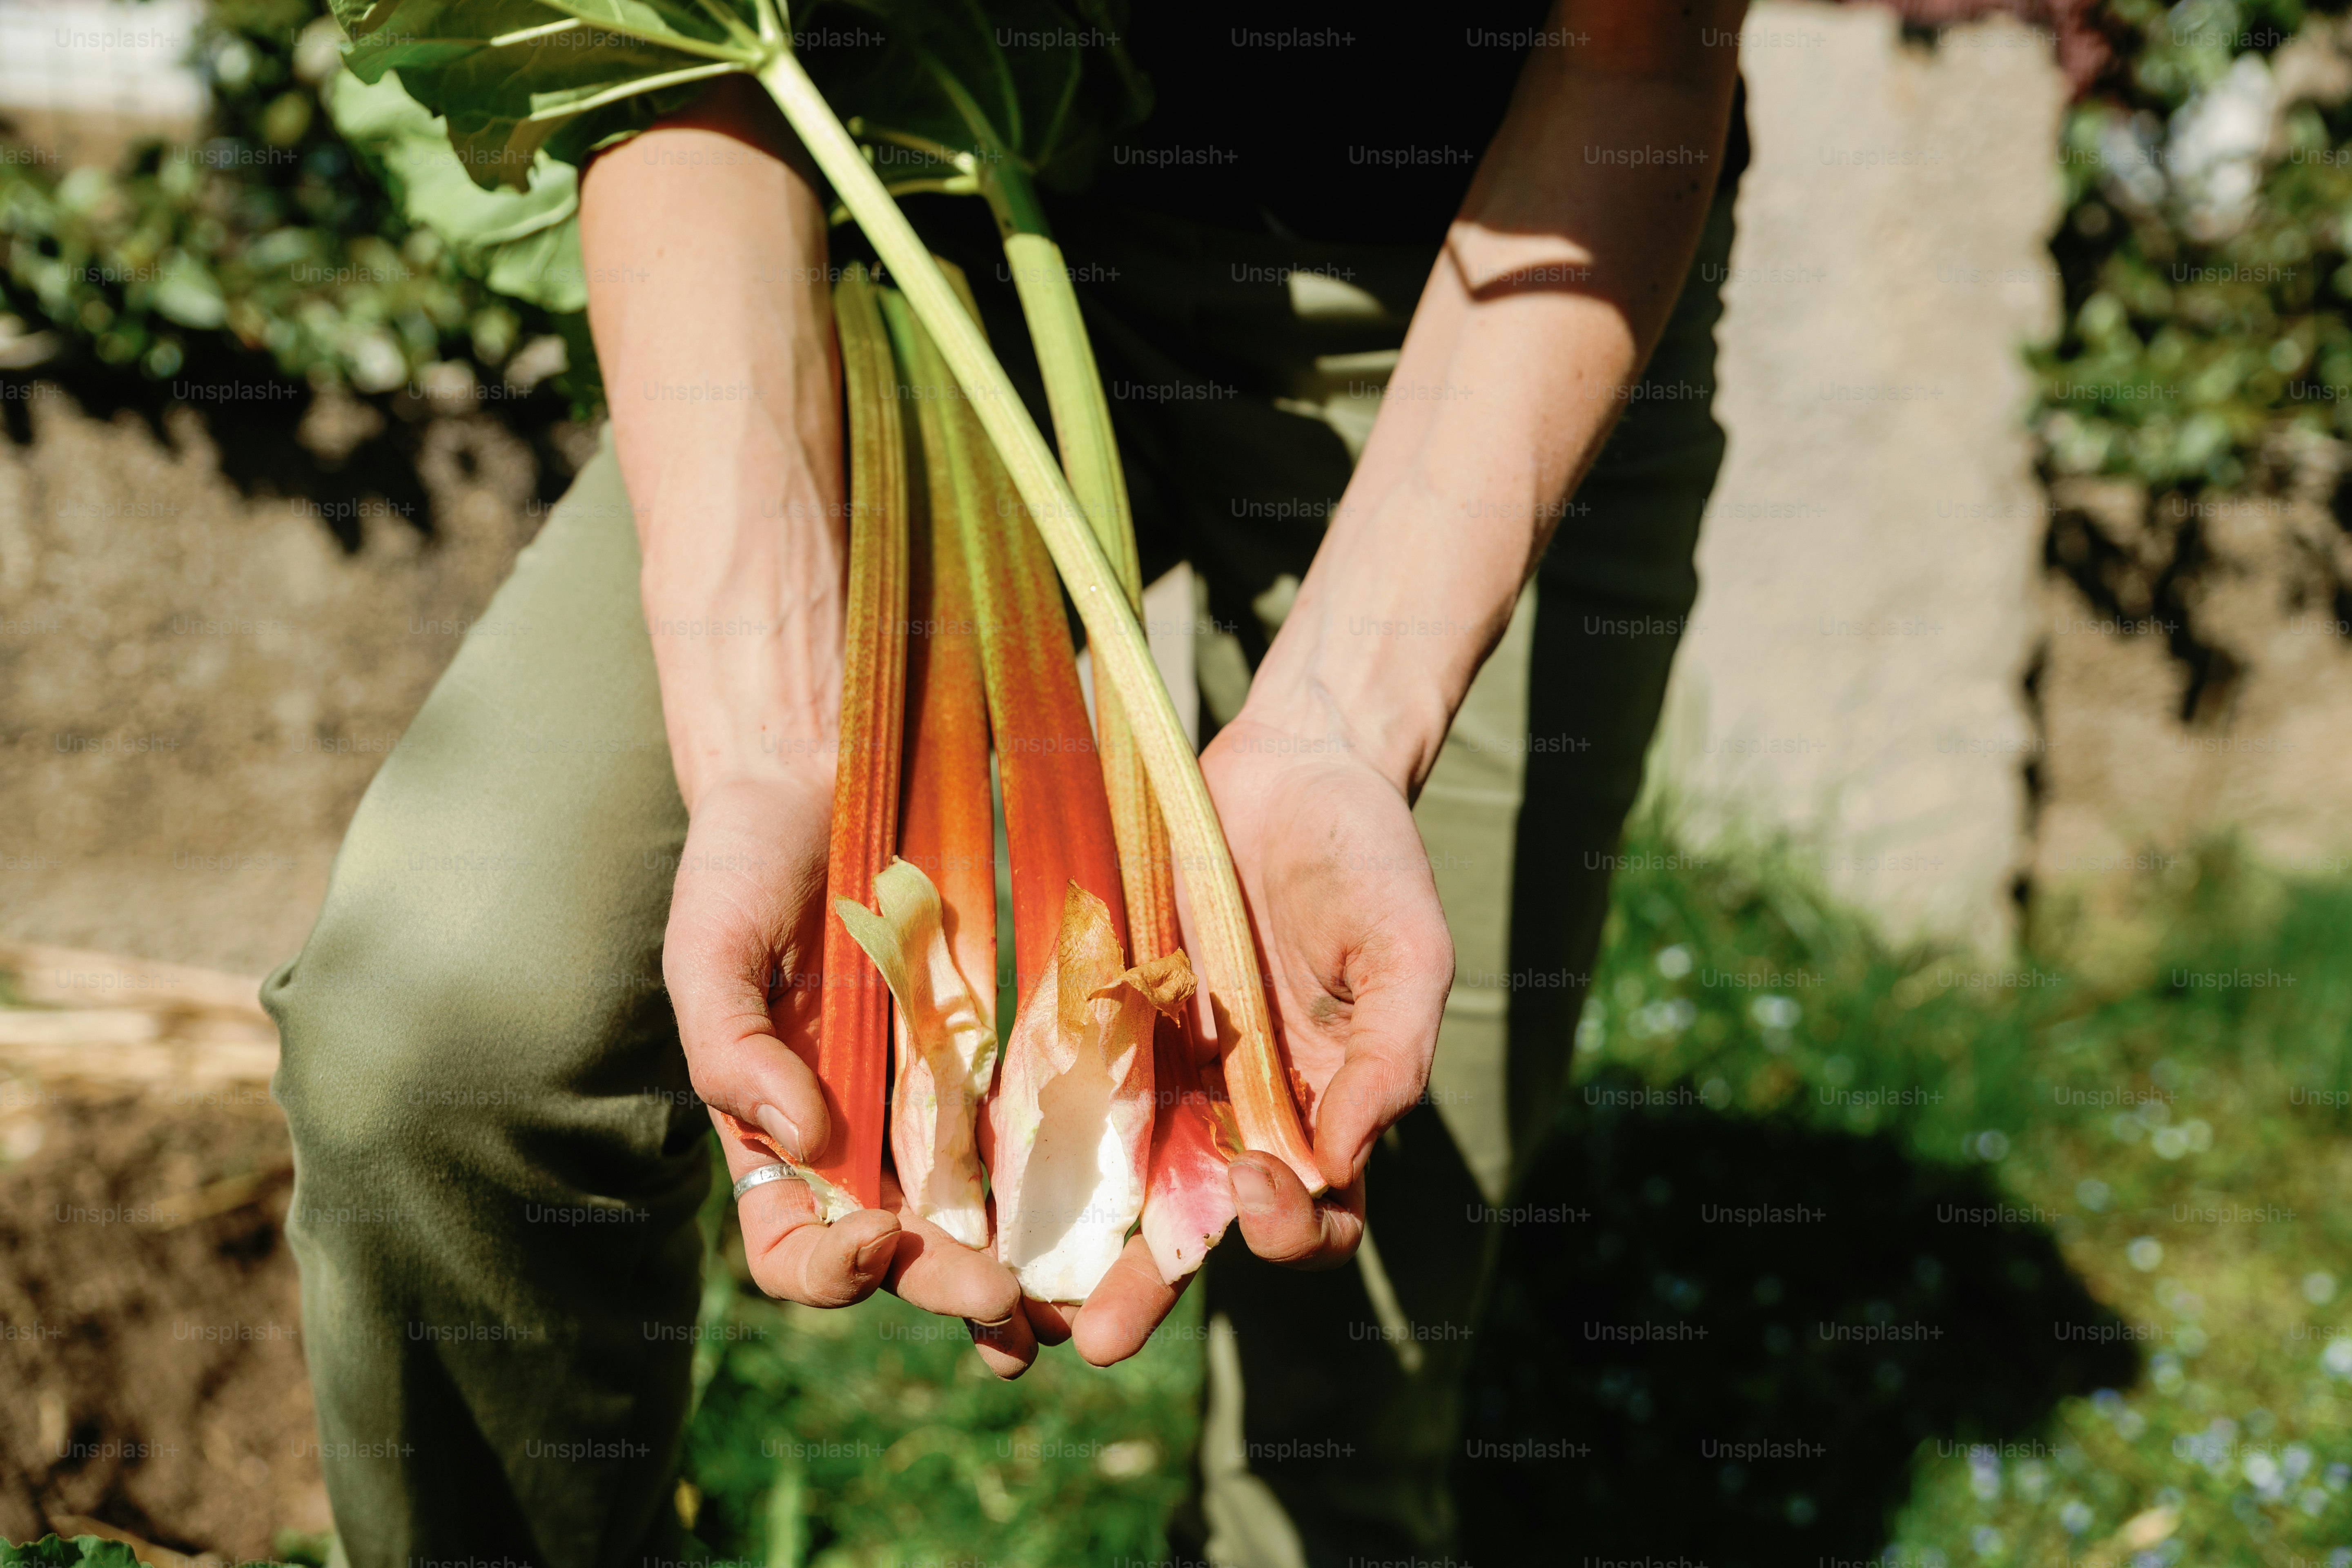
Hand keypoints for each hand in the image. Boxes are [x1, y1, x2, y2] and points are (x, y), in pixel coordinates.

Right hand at [668, 774, 1019, 1324]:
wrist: (821, 781)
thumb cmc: (742, 867)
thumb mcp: (708, 948)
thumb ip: (731, 1050)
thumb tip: (803, 1141)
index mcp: (776, 1140)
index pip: (794, 1250)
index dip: (830, 1271)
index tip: (877, 1235)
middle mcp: (858, 1141)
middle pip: (903, 1253)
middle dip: (949, 1289)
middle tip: (1006, 1308)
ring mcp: (932, 1103)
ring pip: (977, 1221)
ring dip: (1021, 1277)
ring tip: (1065, 1313)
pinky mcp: (997, 1055)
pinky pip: (1030, 1135)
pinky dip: (1064, 1189)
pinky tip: (1106, 1219)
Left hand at [1053, 707, 1453, 1368]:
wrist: (1292, 765)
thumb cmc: (1367, 856)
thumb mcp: (1405, 944)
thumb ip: (1390, 1049)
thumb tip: (1350, 1153)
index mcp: (1323, 1109)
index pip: (1314, 1217)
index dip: (1289, 1229)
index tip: (1261, 1180)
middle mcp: (1238, 1111)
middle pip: (1197, 1232)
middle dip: (1147, 1289)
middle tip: (1096, 1337)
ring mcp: (1166, 1071)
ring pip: (1113, 1184)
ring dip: (1068, 1245)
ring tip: (1015, 1296)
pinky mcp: (1105, 1021)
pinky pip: (1062, 1094)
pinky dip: (1027, 1144)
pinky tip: (979, 1179)